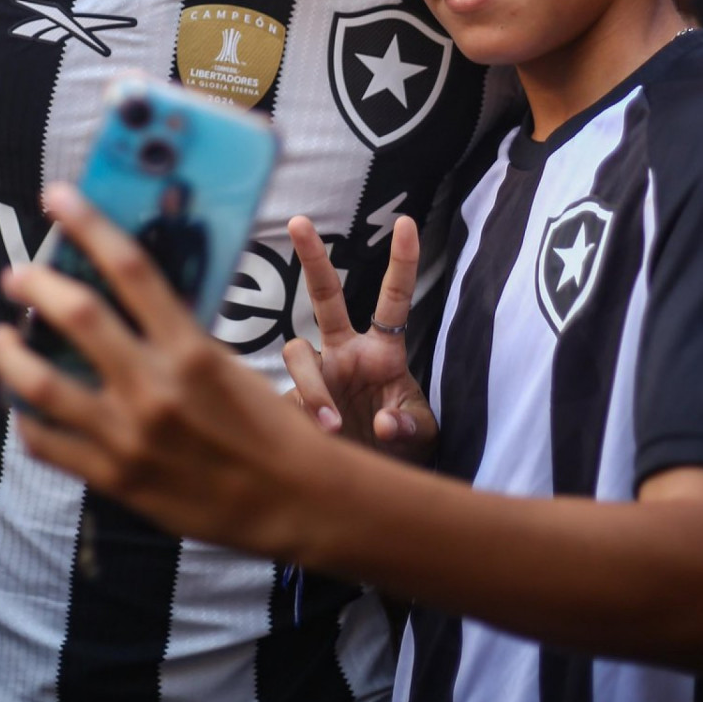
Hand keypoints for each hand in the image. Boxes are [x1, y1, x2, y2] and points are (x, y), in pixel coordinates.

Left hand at [0, 183, 331, 560]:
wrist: (294, 500)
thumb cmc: (267, 424)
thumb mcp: (227, 363)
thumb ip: (175, 334)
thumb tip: (123, 297)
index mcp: (190, 349)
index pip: (131, 268)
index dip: (89, 224)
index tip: (59, 197)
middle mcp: (155, 388)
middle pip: (77, 316)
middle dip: (35, 284)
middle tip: (15, 274)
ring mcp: (130, 437)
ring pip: (42, 385)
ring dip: (9, 355)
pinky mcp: (116, 480)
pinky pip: (49, 444)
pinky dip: (25, 419)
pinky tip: (20, 403)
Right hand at [282, 214, 436, 460]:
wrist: (371, 479)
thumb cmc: (401, 445)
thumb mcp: (419, 435)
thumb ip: (409, 426)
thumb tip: (386, 423)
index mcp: (382, 351)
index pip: (393, 300)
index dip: (401, 262)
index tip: (406, 222)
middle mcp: (344, 352)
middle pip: (325, 295)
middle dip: (312, 257)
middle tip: (299, 221)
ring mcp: (317, 374)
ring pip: (298, 352)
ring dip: (314, 388)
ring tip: (333, 427)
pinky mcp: (291, 400)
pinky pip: (283, 395)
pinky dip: (300, 418)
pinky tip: (315, 441)